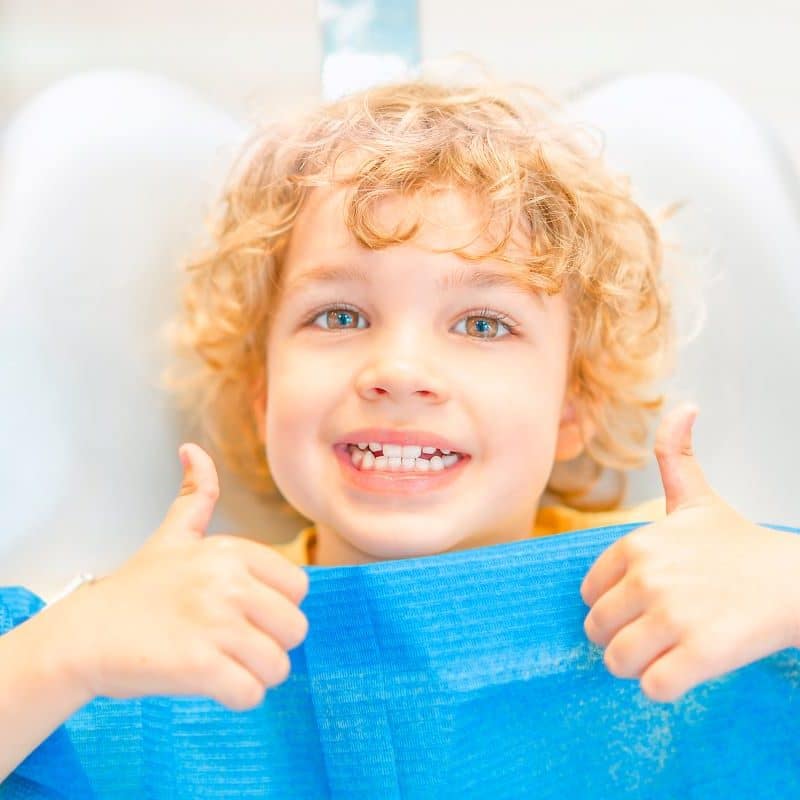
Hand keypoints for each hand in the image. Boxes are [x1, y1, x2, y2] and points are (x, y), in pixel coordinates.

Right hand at [53, 443, 309, 710]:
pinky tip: (211, 685)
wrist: (83, 635)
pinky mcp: (199, 665)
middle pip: (296, 629)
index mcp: (232, 552)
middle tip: (233, 645)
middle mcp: (229, 582)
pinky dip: (237, 697)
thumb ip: (196, 495)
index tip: (244, 613)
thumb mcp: (172, 535)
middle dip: (270, 644)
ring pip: (278, 665)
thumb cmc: (135, 589)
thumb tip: (192, 449)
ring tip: (223, 665)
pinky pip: (251, 693)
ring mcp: (216, 623)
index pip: (299, 588)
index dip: (276, 608)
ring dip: (255, 674)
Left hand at [580, 403, 799, 701]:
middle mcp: (648, 577)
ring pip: (617, 661)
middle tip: (652, 636)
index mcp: (637, 545)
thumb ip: (676, 455)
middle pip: (597, 630)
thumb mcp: (698, 497)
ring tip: (664, 656)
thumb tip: (685, 407)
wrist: (794, 580)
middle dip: (620, 639)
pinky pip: (653, 687)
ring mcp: (673, 615)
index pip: (589, 593)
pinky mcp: (702, 653)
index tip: (639, 607)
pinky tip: (683, 671)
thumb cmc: (739, 544)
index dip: (611, 606)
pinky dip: (663, 688)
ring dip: (637, 667)